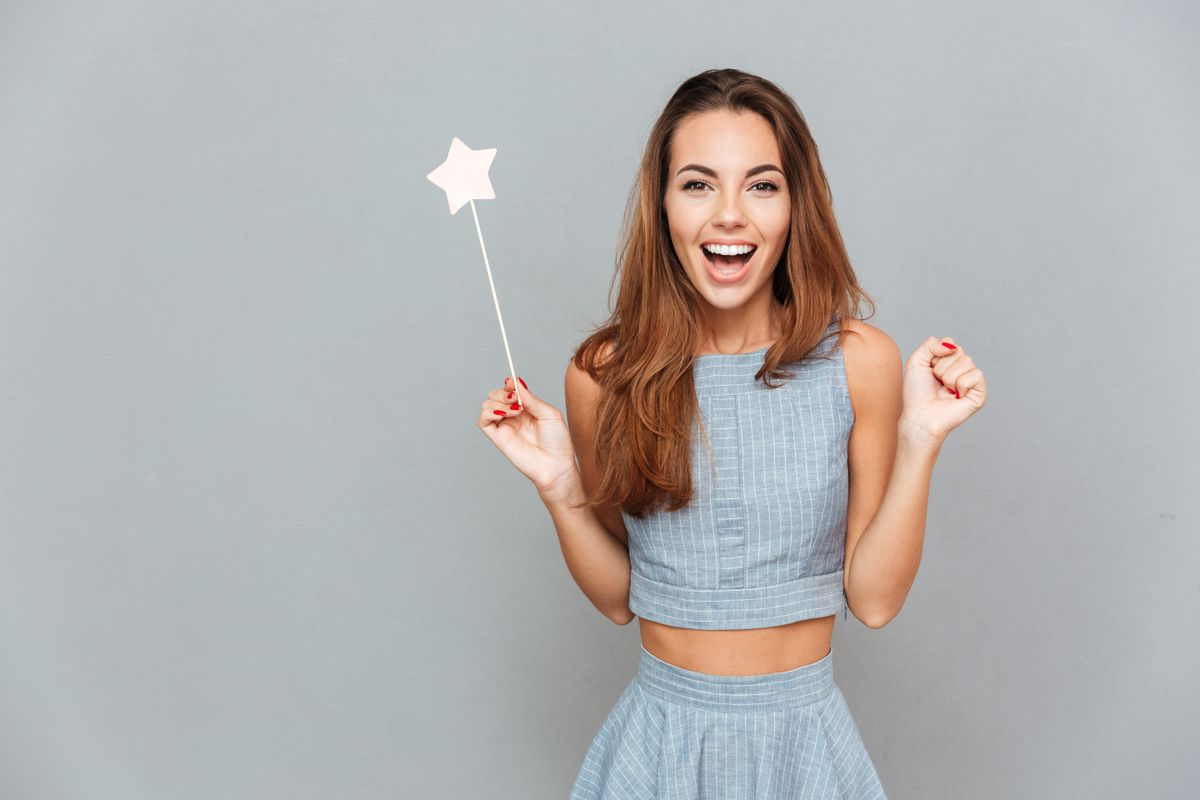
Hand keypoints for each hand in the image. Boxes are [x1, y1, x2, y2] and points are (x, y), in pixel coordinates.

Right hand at [477, 375, 578, 494]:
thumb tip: (516, 382)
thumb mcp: (549, 414)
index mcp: (526, 408)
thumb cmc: (557, 442)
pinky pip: (482, 421)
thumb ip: (531, 399)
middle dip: (503, 392)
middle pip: (495, 394)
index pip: (509, 390)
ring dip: (498, 402)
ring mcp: (505, 426)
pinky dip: (488, 412)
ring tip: (515, 411)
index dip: (509, 384)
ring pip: (487, 404)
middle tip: (516, 400)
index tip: (512, 382)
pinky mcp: (498, 438)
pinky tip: (503, 414)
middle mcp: (513, 416)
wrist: (556, 465)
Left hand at [899, 337, 987, 446]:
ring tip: (945, 390)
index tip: (929, 370)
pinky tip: (956, 395)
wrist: (920, 415)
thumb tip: (951, 344)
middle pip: (959, 352)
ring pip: (967, 361)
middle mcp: (961, 370)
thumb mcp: (916, 361)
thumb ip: (931, 344)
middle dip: (942, 367)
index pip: (950, 344)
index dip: (936, 356)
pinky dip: (962, 384)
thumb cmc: (916, 392)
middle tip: (937, 382)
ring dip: (949, 377)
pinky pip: (976, 374)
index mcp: (948, 362)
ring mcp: (971, 381)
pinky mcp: (979, 393)